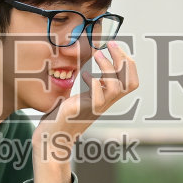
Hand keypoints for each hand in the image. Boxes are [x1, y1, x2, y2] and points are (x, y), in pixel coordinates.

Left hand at [32, 42, 139, 182]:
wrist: (51, 139)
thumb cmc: (62, 117)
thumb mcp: (79, 95)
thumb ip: (86, 81)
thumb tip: (85, 60)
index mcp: (106, 99)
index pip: (131, 80)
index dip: (128, 62)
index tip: (115, 47)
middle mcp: (104, 104)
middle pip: (130, 83)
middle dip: (124, 60)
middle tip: (111, 44)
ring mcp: (94, 109)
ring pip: (117, 88)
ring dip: (108, 67)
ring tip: (97, 54)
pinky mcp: (80, 112)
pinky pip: (97, 97)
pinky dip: (93, 82)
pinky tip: (83, 76)